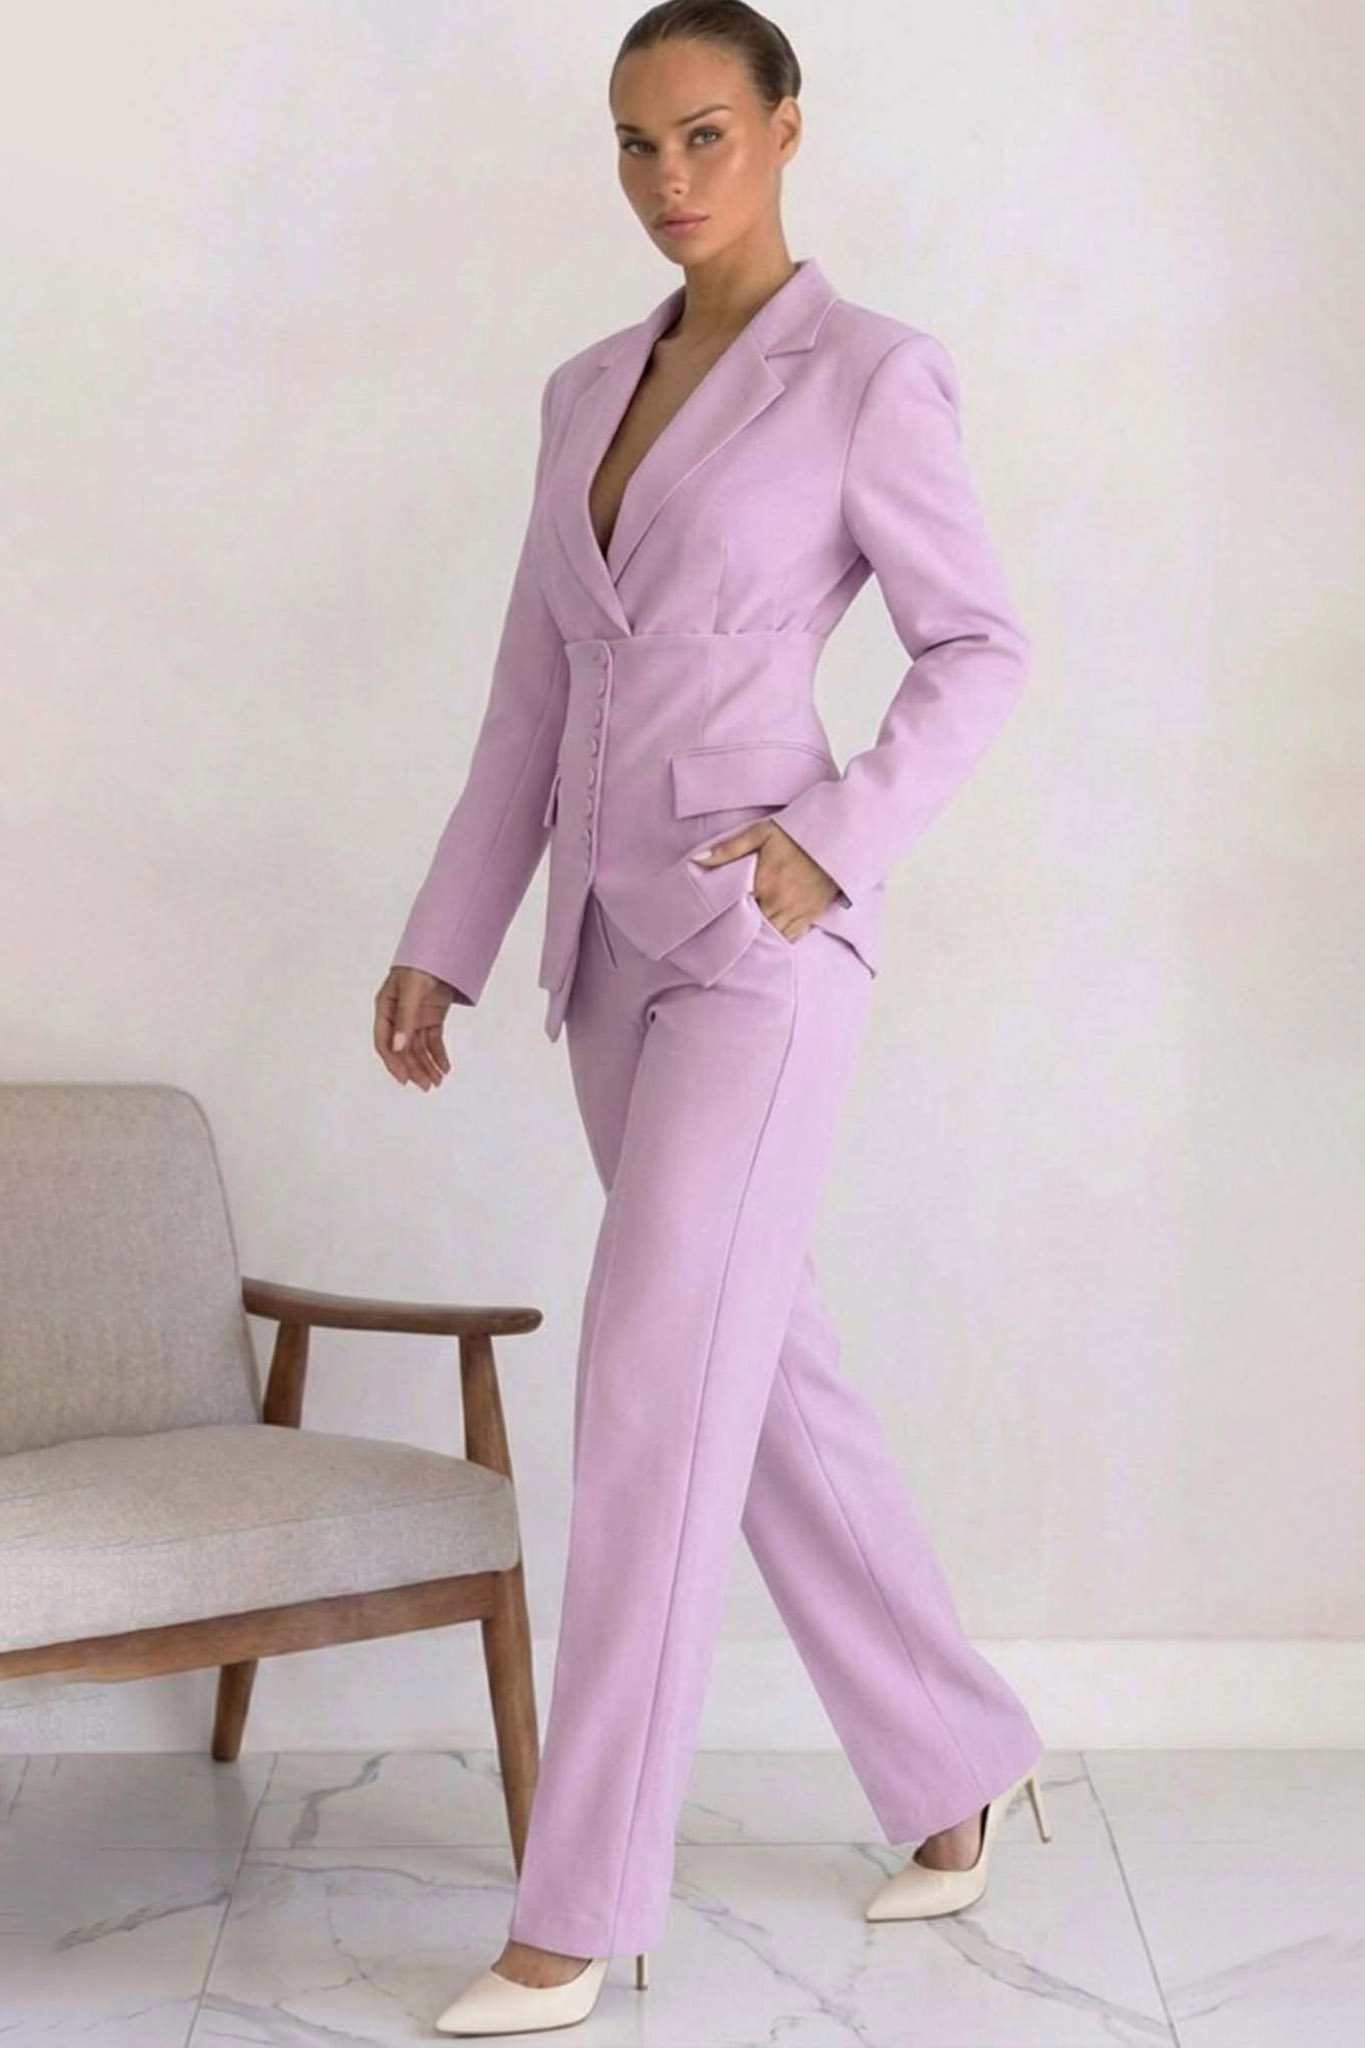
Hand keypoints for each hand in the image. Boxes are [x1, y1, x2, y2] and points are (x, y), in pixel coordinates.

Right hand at [374, 967, 454, 1089]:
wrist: (443, 949)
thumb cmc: (421, 965)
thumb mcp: (411, 990)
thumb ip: (406, 1018)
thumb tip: (398, 1047)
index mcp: (385, 1008)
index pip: (384, 1042)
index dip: (393, 1062)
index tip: (405, 1078)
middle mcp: (398, 1016)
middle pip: (403, 1049)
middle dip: (414, 1068)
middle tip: (426, 1085)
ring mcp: (415, 1018)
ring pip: (418, 1048)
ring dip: (427, 1065)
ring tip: (437, 1081)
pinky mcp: (431, 1017)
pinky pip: (432, 1041)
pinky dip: (438, 1055)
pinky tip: (444, 1068)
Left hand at [690, 820, 840, 940]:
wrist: (835, 836)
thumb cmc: (793, 834)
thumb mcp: (759, 834)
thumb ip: (727, 849)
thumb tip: (697, 860)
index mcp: (763, 883)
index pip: (737, 912)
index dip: (725, 919)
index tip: (714, 923)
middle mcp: (779, 903)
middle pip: (754, 929)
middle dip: (741, 932)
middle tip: (726, 935)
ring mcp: (796, 911)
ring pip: (772, 937)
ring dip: (759, 939)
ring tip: (746, 940)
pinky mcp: (810, 915)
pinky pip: (790, 937)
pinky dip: (778, 940)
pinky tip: (768, 938)